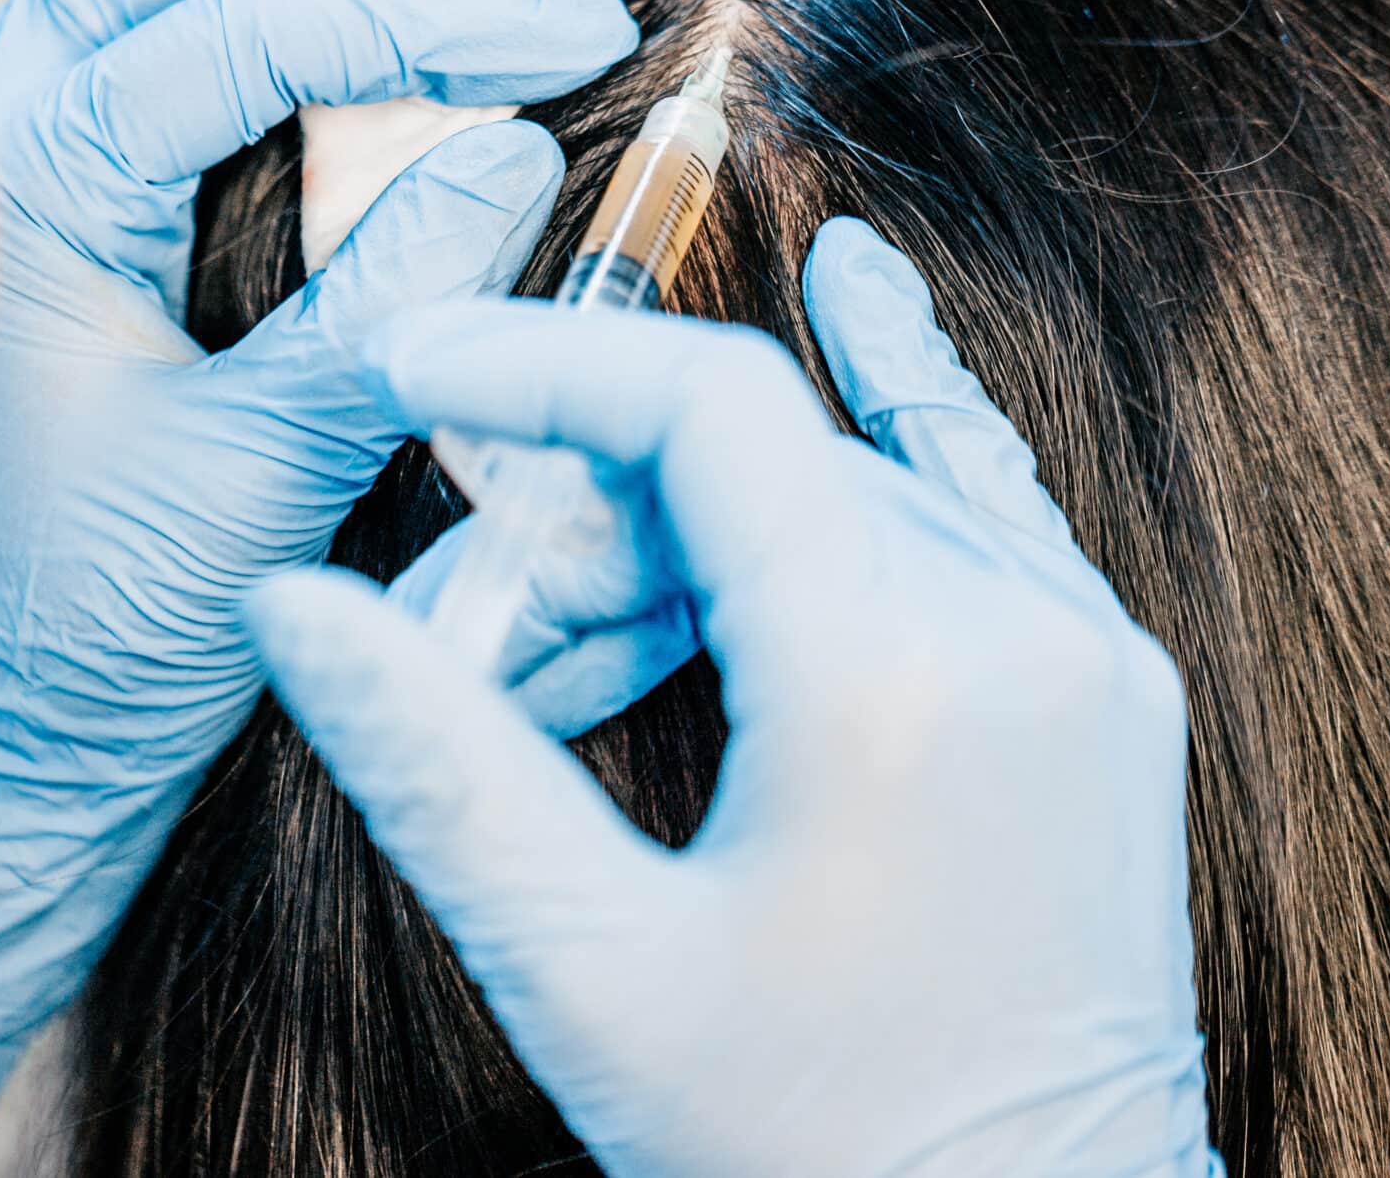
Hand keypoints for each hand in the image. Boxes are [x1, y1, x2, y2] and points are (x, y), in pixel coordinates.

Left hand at [0, 0, 637, 1175]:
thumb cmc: (78, 638)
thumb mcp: (251, 487)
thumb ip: (384, 322)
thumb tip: (512, 150)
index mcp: (22, 196)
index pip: (239, 29)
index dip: (430, 19)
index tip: (576, 37)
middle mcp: (3, 128)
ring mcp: (33, 136)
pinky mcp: (79, 176)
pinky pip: (186, 20)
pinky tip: (418, 17)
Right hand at [248, 218, 1221, 1177]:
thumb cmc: (814, 1154)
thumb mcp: (586, 972)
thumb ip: (437, 764)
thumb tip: (289, 603)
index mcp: (890, 682)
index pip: (698, 409)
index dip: (534, 364)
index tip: (407, 371)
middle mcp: (1013, 631)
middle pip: (751, 458)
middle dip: (581, 514)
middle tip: (479, 640)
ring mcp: (1081, 652)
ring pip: (839, 483)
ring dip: (686, 529)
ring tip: (582, 661)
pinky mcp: (1101, 685)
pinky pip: (971, 495)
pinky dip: (894, 410)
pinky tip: (863, 297)